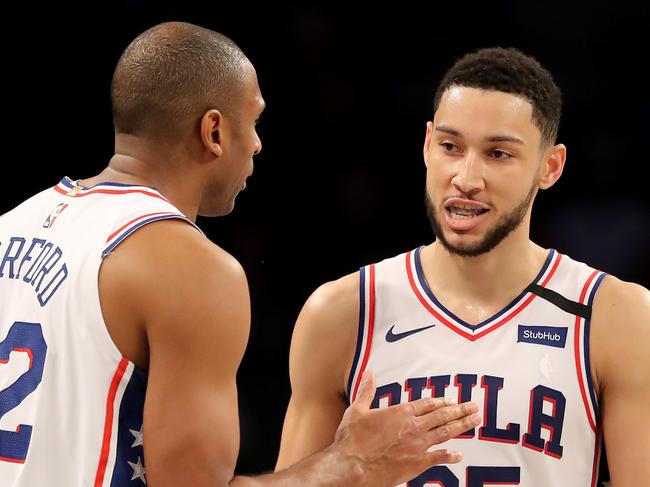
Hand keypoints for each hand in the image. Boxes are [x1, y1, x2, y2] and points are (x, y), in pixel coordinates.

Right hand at [332, 370, 480, 486]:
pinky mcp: (417, 463)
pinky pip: (439, 458)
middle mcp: (413, 426)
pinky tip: (459, 455)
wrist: (352, 464)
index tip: (453, 400)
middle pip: (442, 416)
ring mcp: (418, 445)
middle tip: (475, 407)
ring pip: (445, 433)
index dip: (442, 402)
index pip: (427, 404)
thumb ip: (367, 391)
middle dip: (461, 410)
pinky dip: (450, 456)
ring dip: (462, 426)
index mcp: (400, 412)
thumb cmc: (352, 438)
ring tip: (475, 421)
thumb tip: (369, 373)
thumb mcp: (357, 409)